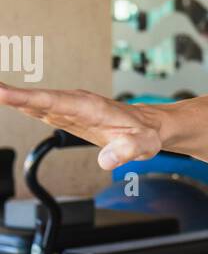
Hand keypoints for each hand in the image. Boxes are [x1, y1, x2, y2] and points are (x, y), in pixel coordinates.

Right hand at [0, 82, 162, 170]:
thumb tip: (106, 161)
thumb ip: (127, 151)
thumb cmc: (145, 134)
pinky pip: (40, 107)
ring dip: (13, 96)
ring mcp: (70, 107)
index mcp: (92, 107)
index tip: (4, 93)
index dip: (28, 98)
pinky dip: (21, 103)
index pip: (55, 102)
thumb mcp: (144, 145)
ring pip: (37, 101)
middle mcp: (77, 103)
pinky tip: (6, 99)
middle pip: (39, 98)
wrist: (148, 126)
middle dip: (12, 94)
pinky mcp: (66, 114)